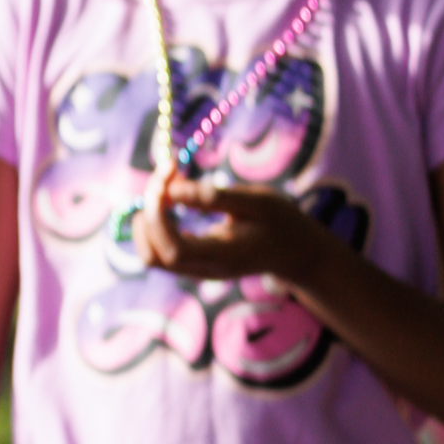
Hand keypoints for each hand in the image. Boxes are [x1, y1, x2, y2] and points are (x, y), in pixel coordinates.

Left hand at [136, 175, 336, 285]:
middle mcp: (203, 270)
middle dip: (148, 212)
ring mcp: (195, 270)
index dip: (157, 217)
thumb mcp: (259, 202)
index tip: (164, 180)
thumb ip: (216, 198)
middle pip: (152, 255)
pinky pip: (159, 248)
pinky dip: (155, 222)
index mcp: (223, 257)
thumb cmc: (282, 223)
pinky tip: (169, 195)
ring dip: (147, 217)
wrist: (296, 252)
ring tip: (166, 182)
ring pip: (150, 255)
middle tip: (165, 173)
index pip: (172, 250)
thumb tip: (171, 189)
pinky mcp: (192, 262)